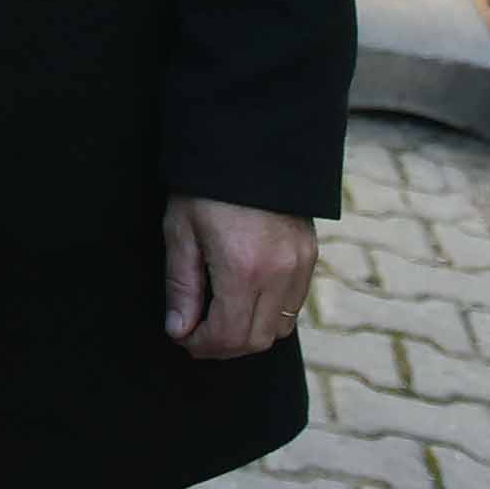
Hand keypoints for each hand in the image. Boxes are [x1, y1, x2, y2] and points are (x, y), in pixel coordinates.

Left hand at [163, 195, 317, 359]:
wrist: (248, 142)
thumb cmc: (205, 185)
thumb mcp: (180, 231)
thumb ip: (181, 286)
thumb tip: (179, 330)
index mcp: (243, 269)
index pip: (228, 336)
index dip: (202, 345)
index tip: (182, 337)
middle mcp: (280, 273)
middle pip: (256, 340)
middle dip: (223, 346)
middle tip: (196, 334)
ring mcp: (301, 265)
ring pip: (280, 328)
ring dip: (249, 333)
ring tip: (218, 318)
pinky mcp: (310, 254)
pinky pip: (295, 304)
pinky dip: (270, 314)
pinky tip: (244, 298)